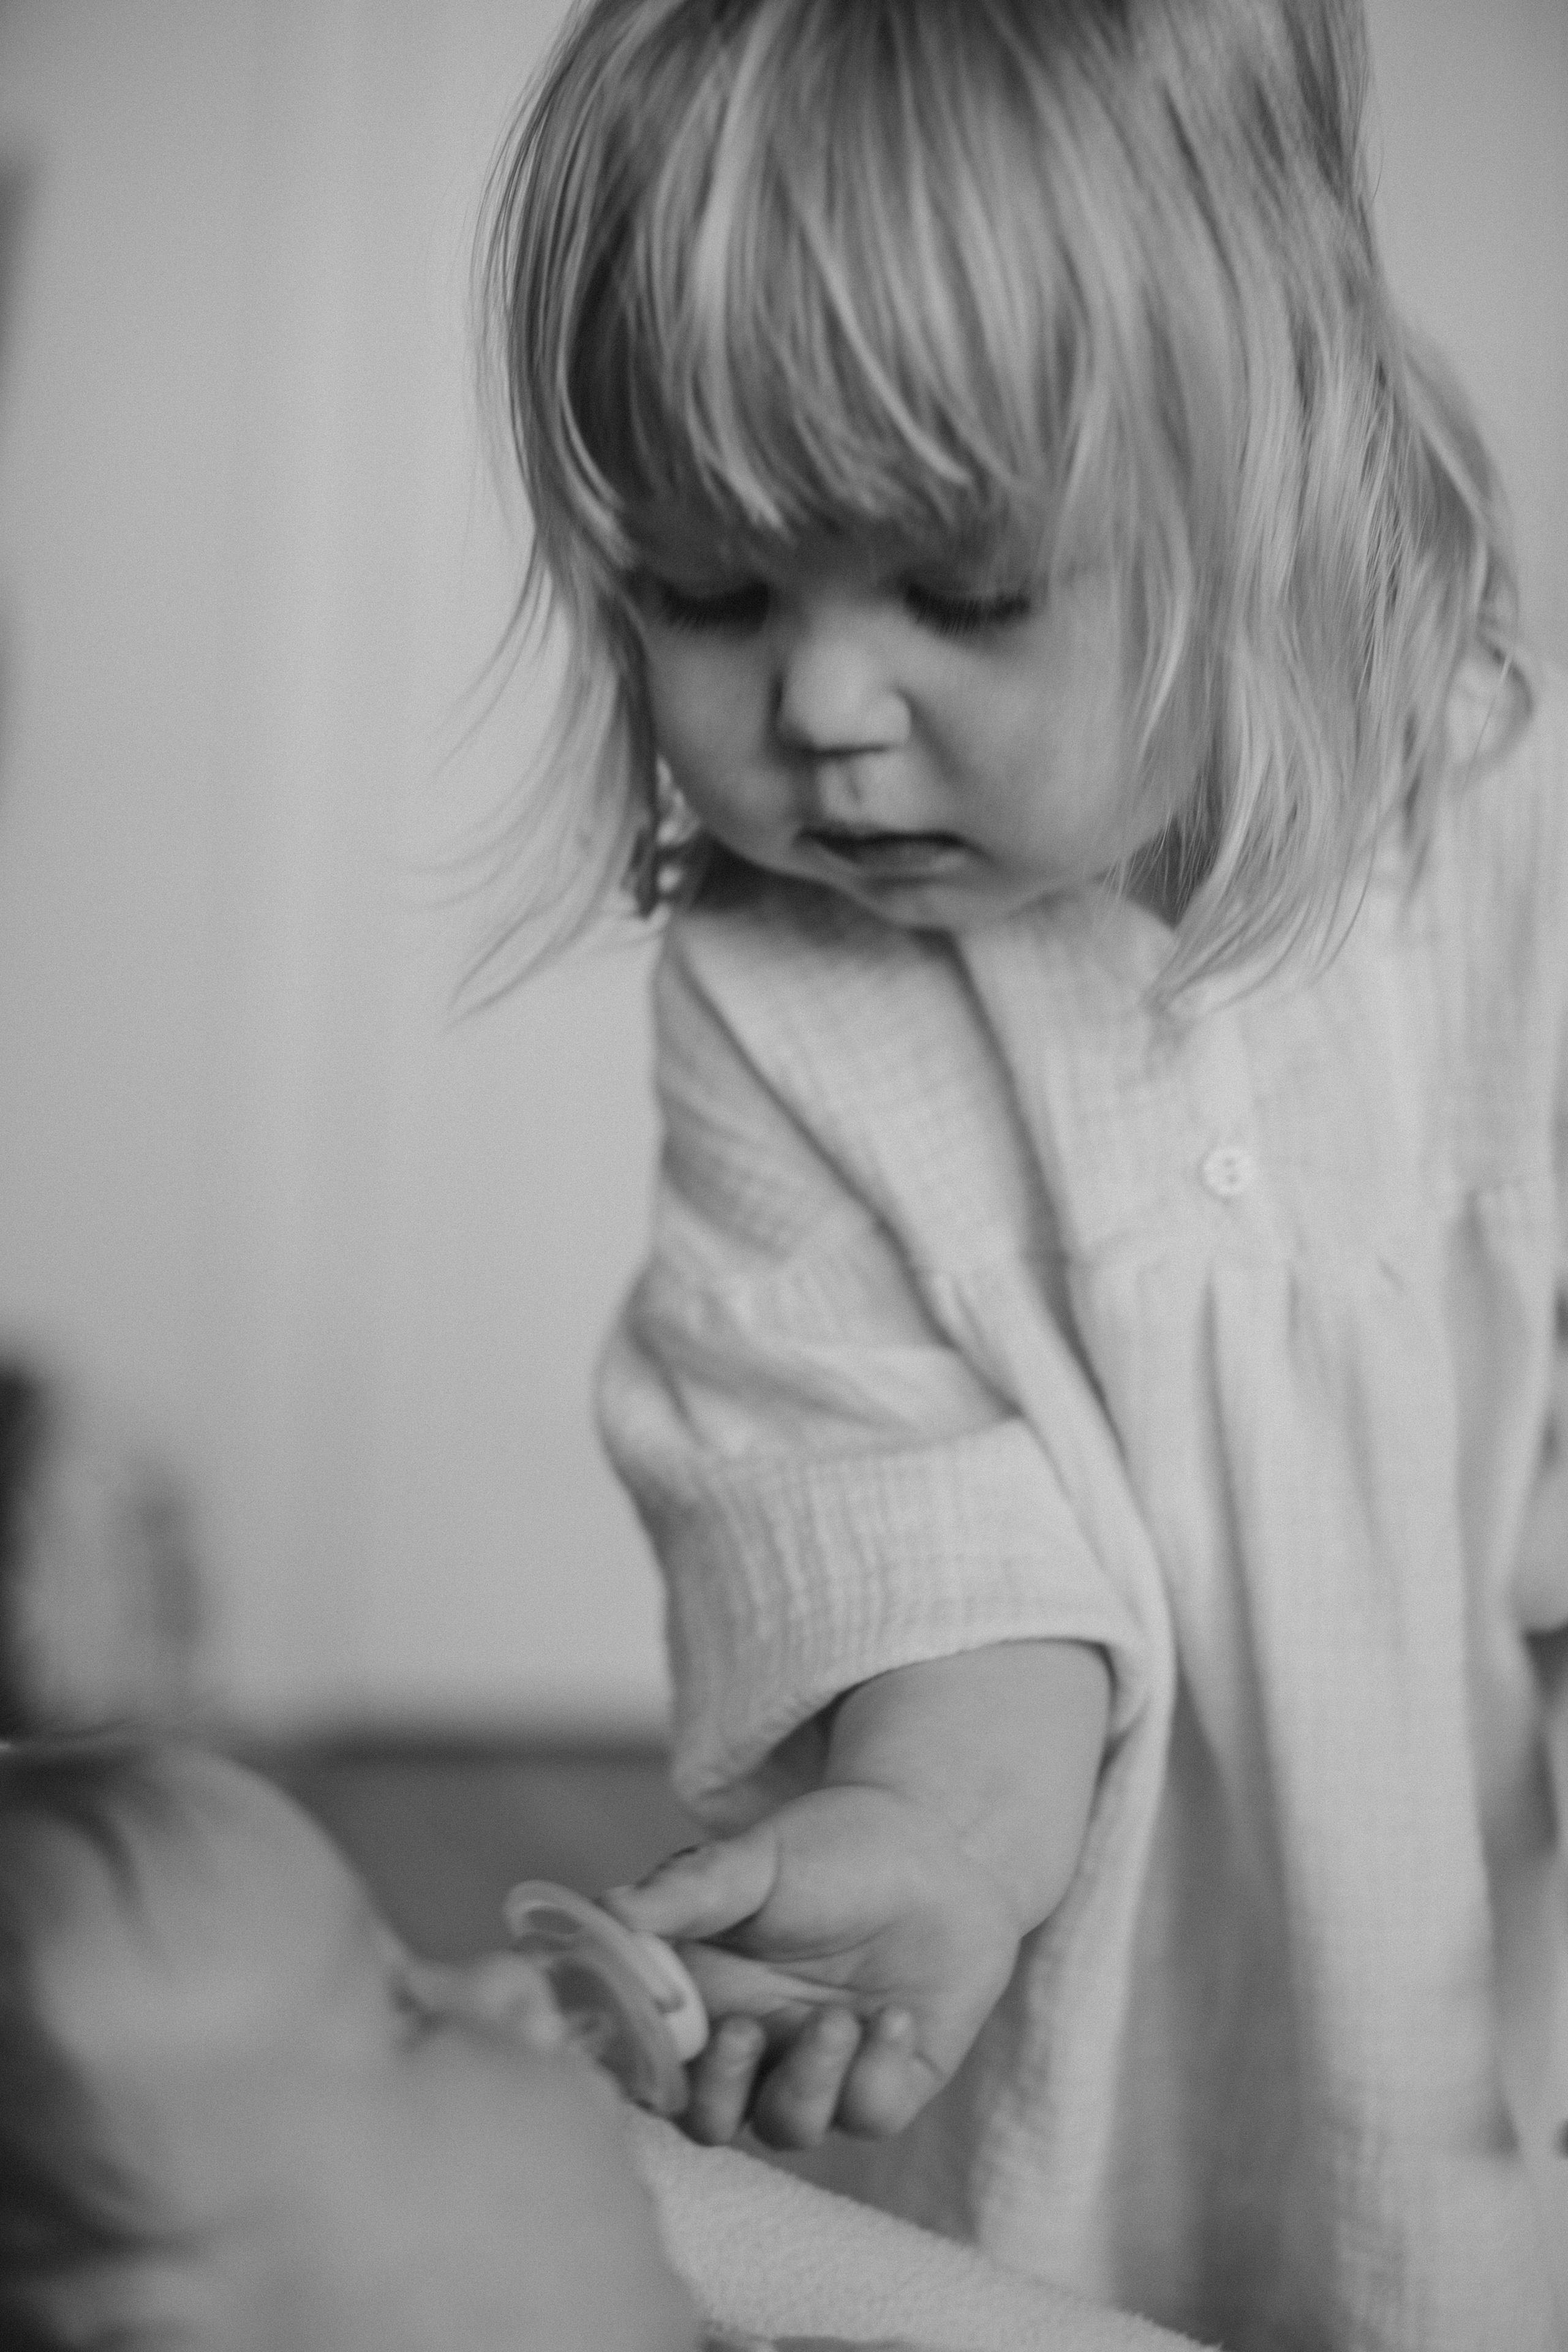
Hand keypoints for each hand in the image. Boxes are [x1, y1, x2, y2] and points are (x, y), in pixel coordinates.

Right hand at [603, 1783, 1023, 2148]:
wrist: (938, 1841)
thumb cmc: (831, 1848)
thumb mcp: (753, 1860)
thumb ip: (684, 1893)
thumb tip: (606, 1912)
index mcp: (705, 1997)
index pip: (650, 2061)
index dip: (640, 2067)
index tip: (653, 2037)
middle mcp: (756, 2045)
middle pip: (708, 2120)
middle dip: (719, 2093)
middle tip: (744, 2032)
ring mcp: (822, 2069)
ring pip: (789, 2127)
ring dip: (809, 2082)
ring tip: (841, 2018)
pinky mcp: (890, 2081)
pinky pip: (871, 2113)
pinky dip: (880, 2072)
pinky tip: (897, 2016)